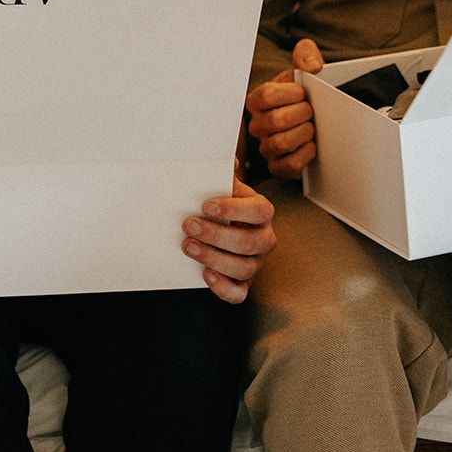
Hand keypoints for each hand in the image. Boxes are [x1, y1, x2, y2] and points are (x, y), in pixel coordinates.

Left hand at [182, 177, 276, 302]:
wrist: (214, 226)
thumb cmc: (216, 203)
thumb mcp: (220, 186)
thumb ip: (221, 173)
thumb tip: (226, 158)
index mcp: (261, 211)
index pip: (259, 211)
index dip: (234, 210)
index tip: (206, 206)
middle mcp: (264, 237)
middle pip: (251, 242)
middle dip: (217, 235)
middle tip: (188, 226)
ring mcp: (255, 262)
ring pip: (245, 267)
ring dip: (214, 258)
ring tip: (188, 246)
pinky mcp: (243, 282)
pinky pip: (240, 293)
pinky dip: (223, 287)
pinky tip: (205, 274)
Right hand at [246, 39, 324, 178]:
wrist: (317, 122)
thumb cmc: (304, 97)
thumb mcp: (303, 73)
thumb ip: (306, 58)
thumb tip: (311, 65)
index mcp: (258, 100)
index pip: (265, 96)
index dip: (289, 94)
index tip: (303, 92)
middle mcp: (258, 124)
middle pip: (275, 121)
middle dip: (302, 115)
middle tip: (312, 111)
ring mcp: (266, 146)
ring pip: (280, 143)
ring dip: (304, 134)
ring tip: (313, 128)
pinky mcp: (277, 166)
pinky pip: (288, 164)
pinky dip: (305, 155)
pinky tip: (313, 146)